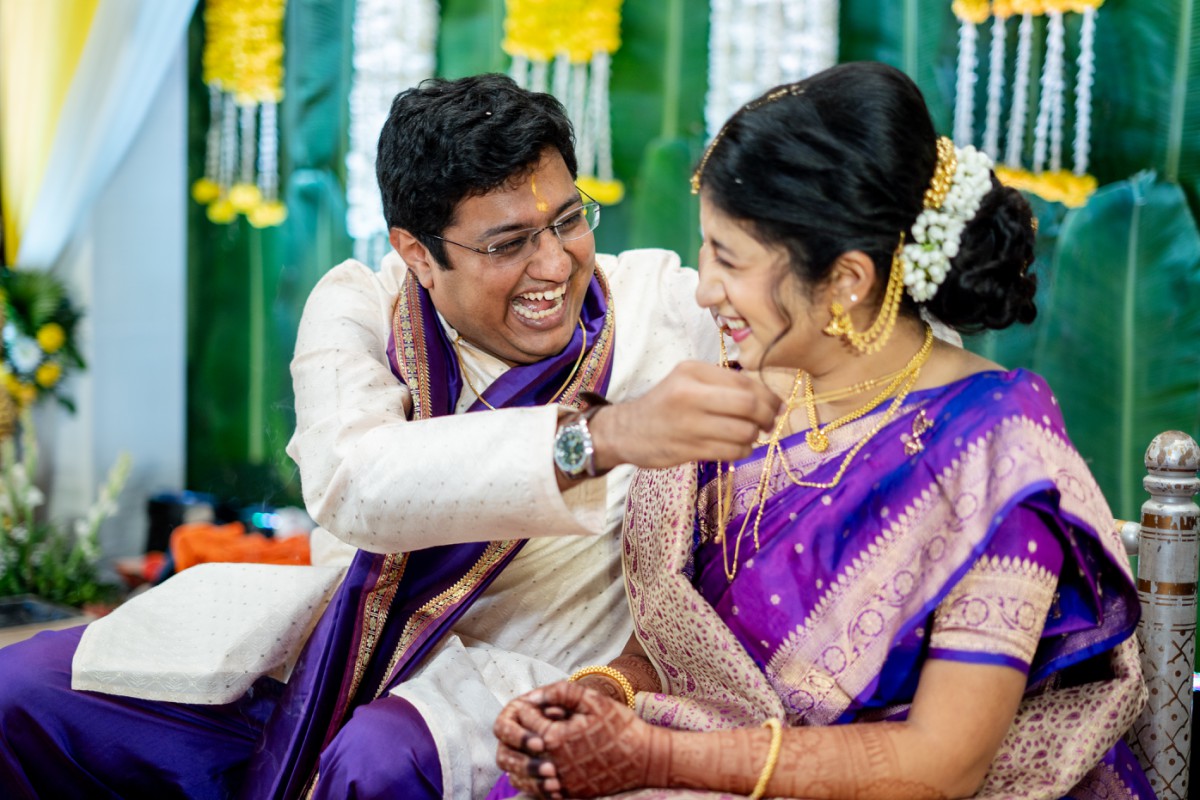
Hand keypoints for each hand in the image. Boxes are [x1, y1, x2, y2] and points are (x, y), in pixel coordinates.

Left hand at [495, 681, 671, 797]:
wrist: (646, 759)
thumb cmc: (620, 726)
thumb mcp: (593, 700)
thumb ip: (561, 692)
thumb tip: (535, 696)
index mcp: (555, 737)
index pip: (526, 719)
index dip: (530, 708)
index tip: (536, 704)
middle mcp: (554, 762)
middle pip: (520, 748)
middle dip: (521, 734)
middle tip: (527, 725)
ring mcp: (562, 782)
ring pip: (526, 773)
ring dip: (524, 759)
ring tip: (533, 747)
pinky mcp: (571, 794)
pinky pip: (543, 789)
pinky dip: (539, 778)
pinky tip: (546, 766)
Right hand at [590, 361, 780, 471]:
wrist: (627, 431)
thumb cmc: (664, 404)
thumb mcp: (688, 381)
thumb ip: (723, 384)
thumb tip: (768, 398)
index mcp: (693, 371)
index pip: (744, 382)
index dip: (768, 396)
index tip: (776, 405)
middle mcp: (691, 394)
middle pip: (749, 406)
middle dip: (768, 416)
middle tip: (769, 422)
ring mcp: (689, 424)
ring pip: (744, 431)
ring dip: (754, 436)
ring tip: (750, 435)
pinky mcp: (689, 449)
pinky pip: (732, 452)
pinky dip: (743, 451)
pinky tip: (737, 447)